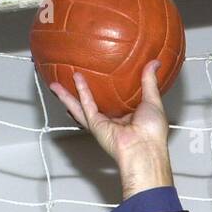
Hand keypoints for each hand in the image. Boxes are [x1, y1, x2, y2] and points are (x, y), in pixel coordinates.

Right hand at [49, 60, 173, 199]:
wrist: (144, 147)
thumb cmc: (151, 133)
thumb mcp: (153, 100)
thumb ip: (149, 81)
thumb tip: (154, 63)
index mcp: (128, 116)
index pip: (115, 101)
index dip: (108, 91)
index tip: (103, 78)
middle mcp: (114, 120)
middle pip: (93, 104)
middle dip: (81, 92)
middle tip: (72, 79)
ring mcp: (103, 123)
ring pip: (81, 106)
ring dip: (69, 95)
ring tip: (58, 82)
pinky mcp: (96, 124)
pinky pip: (86, 105)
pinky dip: (80, 92)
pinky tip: (76, 79)